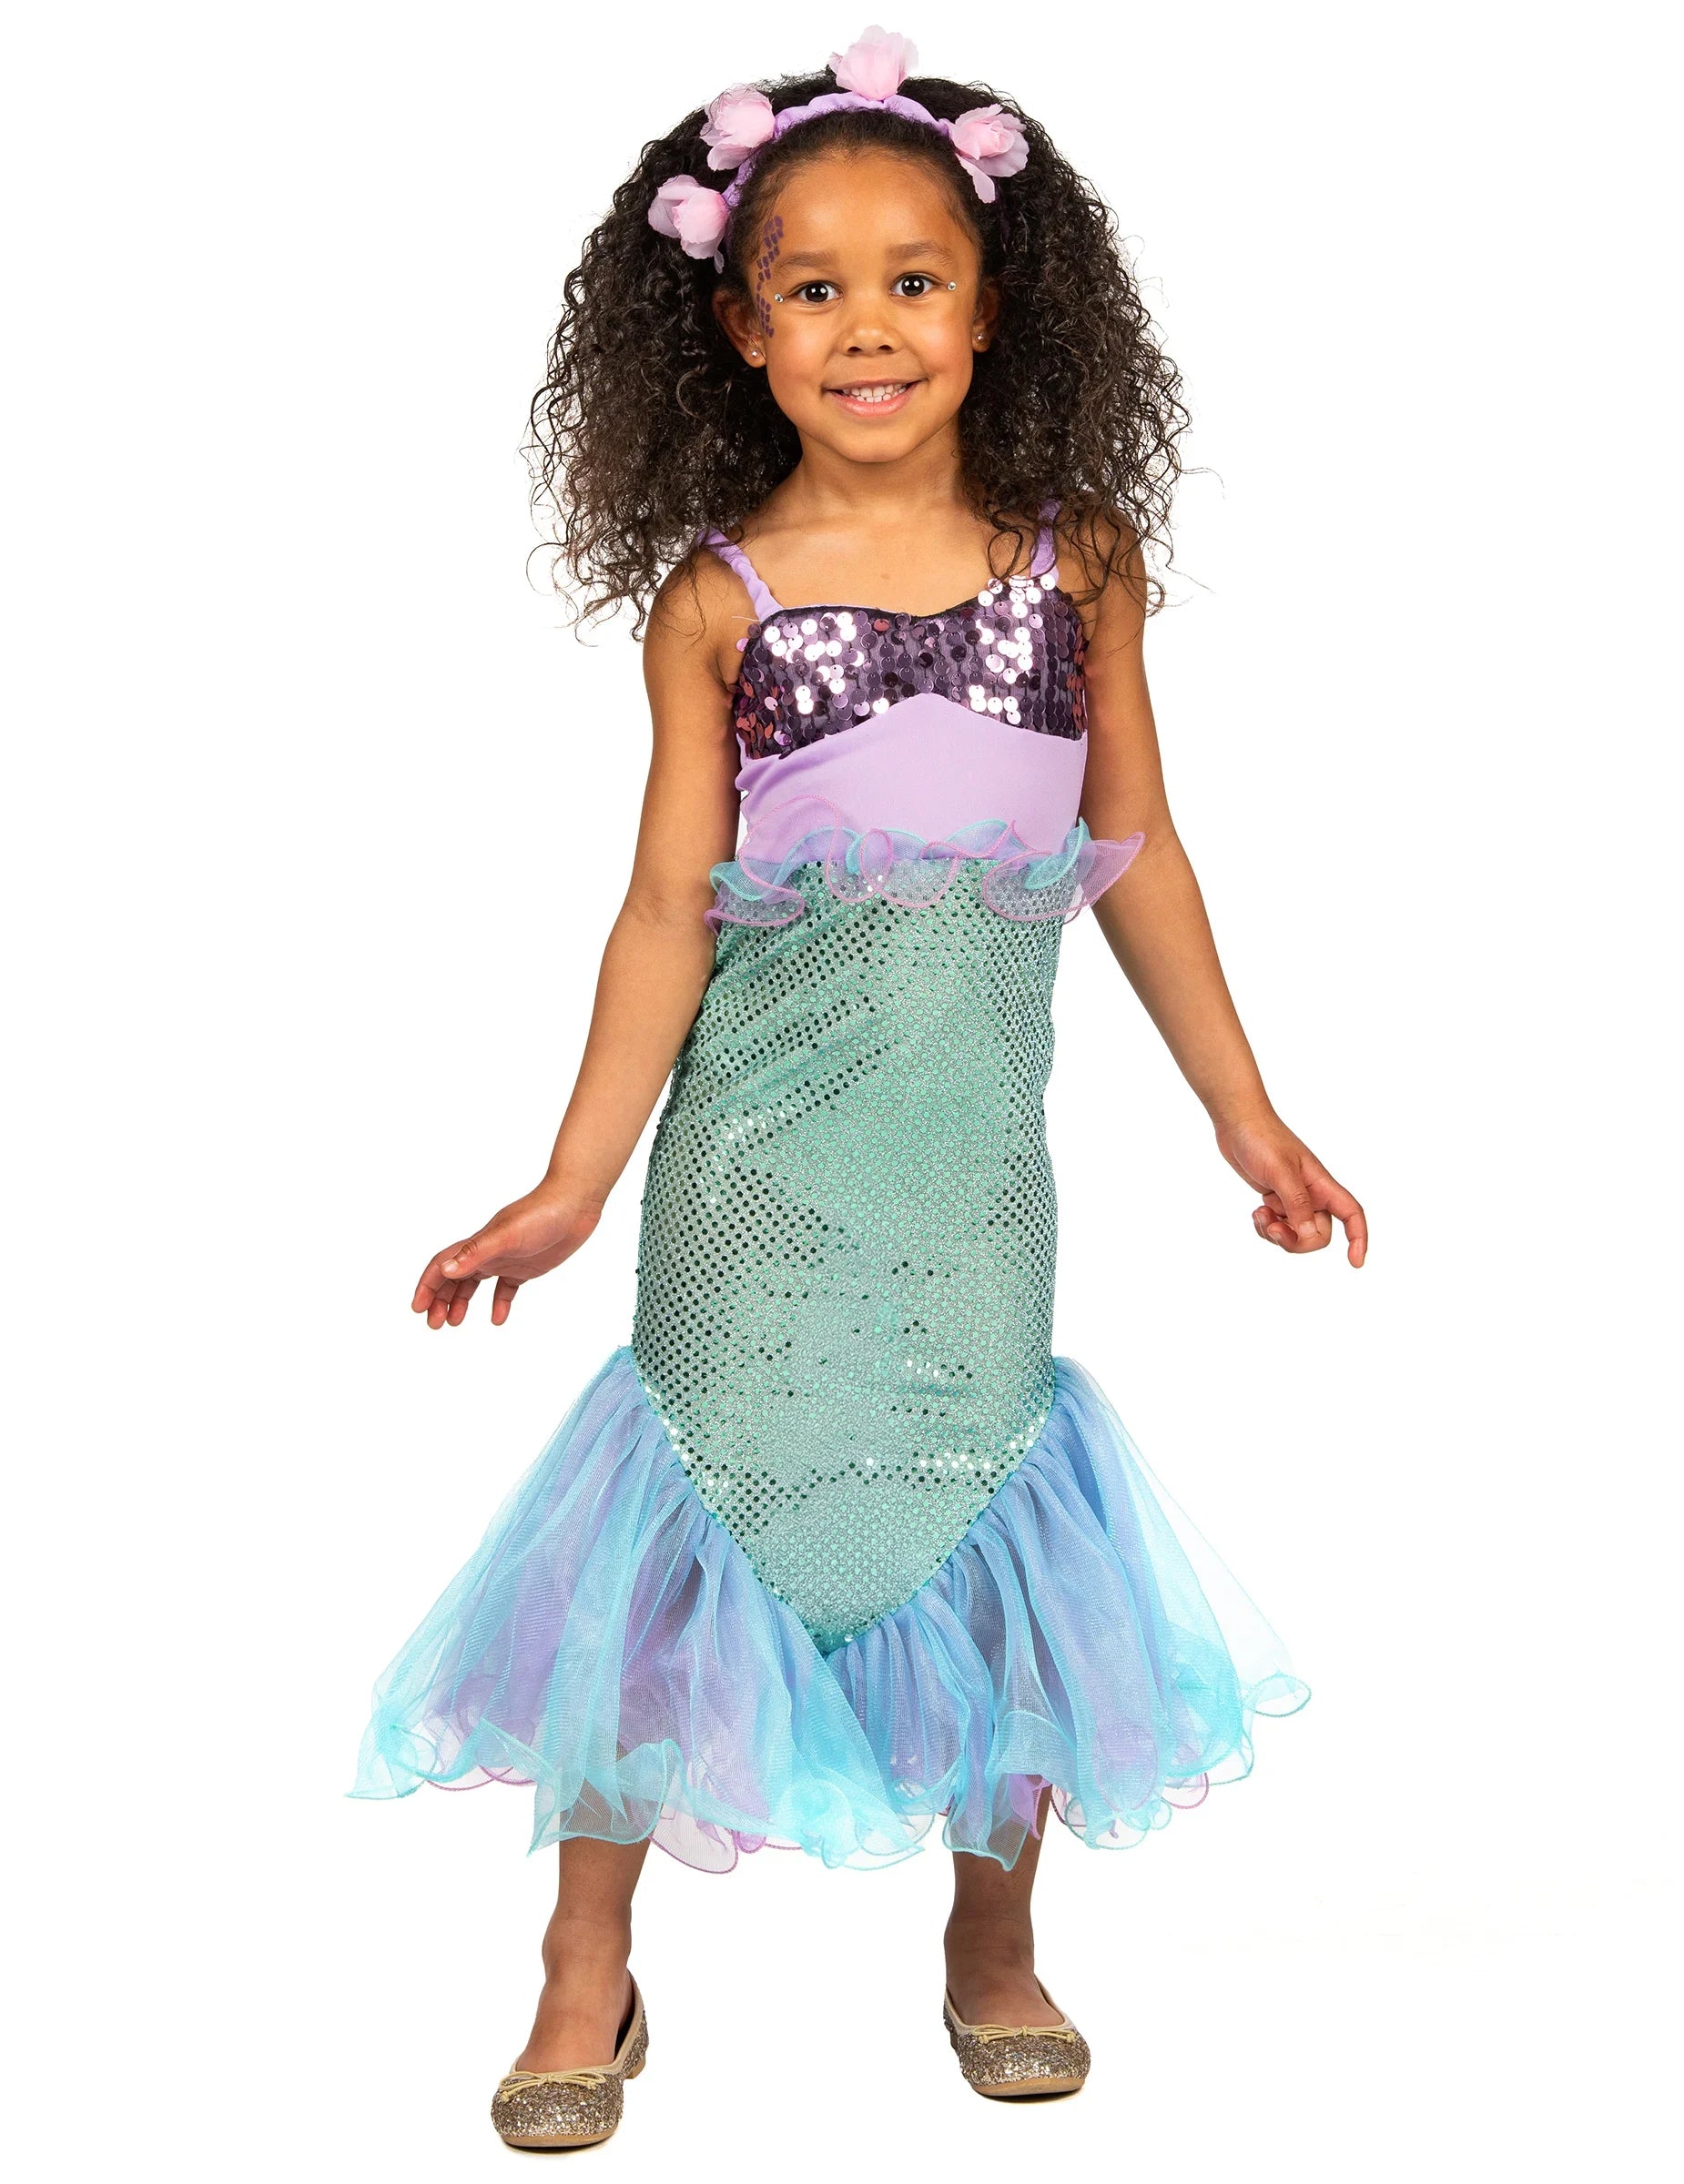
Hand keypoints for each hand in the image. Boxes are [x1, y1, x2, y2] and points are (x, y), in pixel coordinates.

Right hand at [411, 1184, 603, 1328]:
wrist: (575, 1204)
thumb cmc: (541, 1214)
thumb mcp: (506, 1235)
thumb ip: (476, 1253)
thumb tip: (445, 1270)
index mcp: (478, 1244)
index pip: (442, 1265)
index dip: (427, 1286)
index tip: (417, 1308)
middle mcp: (487, 1252)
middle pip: (454, 1278)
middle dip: (439, 1299)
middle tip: (434, 1324)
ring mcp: (506, 1259)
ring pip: (475, 1283)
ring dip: (462, 1302)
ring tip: (454, 1322)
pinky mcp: (525, 1267)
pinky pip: (506, 1288)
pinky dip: (499, 1303)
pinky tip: (498, 1319)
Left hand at [1217, 1113, 1366, 1266]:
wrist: (1238, 1123)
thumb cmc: (1262, 1139)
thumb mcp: (1280, 1172)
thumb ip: (1296, 1204)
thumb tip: (1310, 1233)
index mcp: (1322, 1185)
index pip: (1351, 1215)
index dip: (1358, 1239)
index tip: (1355, 1263)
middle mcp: (1312, 1194)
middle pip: (1319, 1234)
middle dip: (1296, 1241)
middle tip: (1273, 1229)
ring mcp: (1293, 1198)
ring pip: (1296, 1234)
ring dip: (1277, 1234)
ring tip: (1260, 1214)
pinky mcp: (1276, 1199)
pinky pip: (1279, 1227)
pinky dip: (1267, 1227)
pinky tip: (1257, 1211)